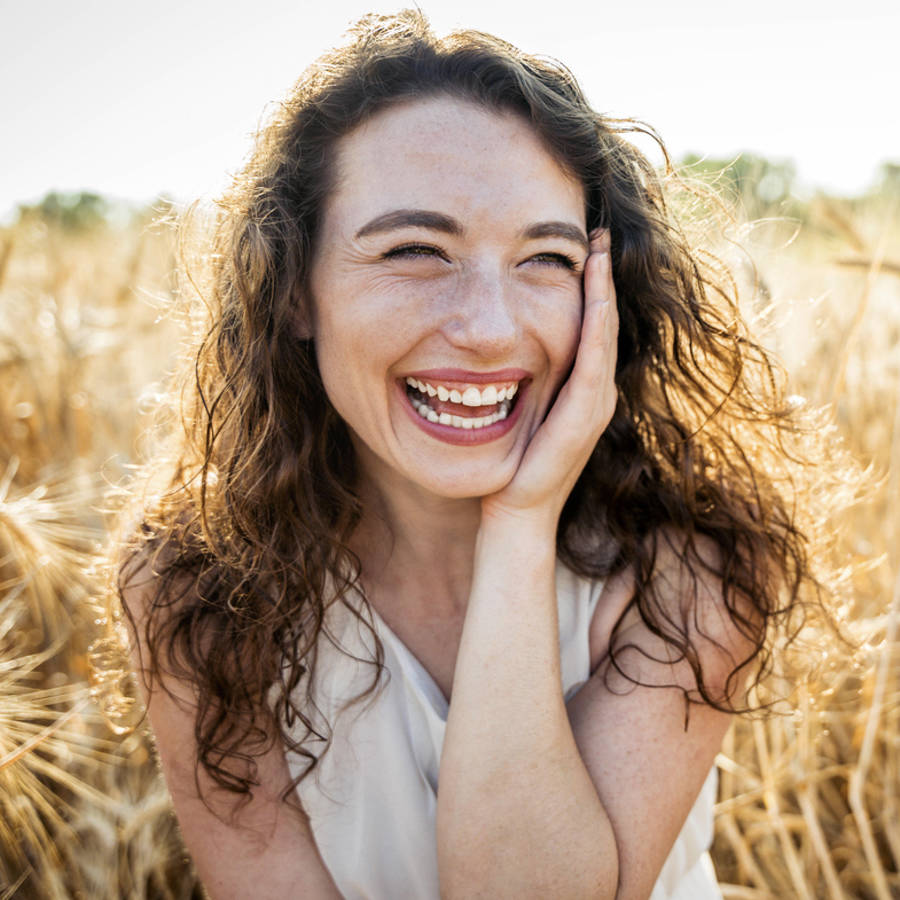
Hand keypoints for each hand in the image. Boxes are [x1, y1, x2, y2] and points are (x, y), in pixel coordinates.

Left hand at [481, 229, 618, 529]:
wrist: (516, 512)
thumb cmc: (512, 466)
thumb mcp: (519, 413)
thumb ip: (522, 383)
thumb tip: (495, 351)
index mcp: (582, 390)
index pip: (592, 326)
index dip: (591, 286)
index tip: (584, 246)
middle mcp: (597, 392)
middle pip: (605, 321)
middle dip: (602, 276)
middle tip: (600, 233)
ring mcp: (596, 402)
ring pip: (604, 332)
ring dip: (603, 288)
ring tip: (599, 247)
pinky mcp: (586, 413)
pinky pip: (594, 357)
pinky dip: (596, 321)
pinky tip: (594, 290)